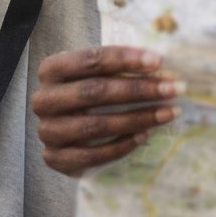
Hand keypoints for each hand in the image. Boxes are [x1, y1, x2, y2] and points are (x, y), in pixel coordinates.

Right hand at [29, 46, 177, 173]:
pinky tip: (145, 135)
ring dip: (137, 118)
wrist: (65, 130)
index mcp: (52, 69)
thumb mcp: (97, 73)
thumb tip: (160, 63)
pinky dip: (122, 145)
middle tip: (172, 89)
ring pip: (95, 125)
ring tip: (167, 113)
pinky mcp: (54, 158)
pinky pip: (92, 155)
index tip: (158, 61)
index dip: (125, 59)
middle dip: (138, 89)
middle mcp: (44, 99)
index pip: (90, 59)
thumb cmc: (88, 92)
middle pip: (94, 92)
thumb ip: (121, 67)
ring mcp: (47, 130)